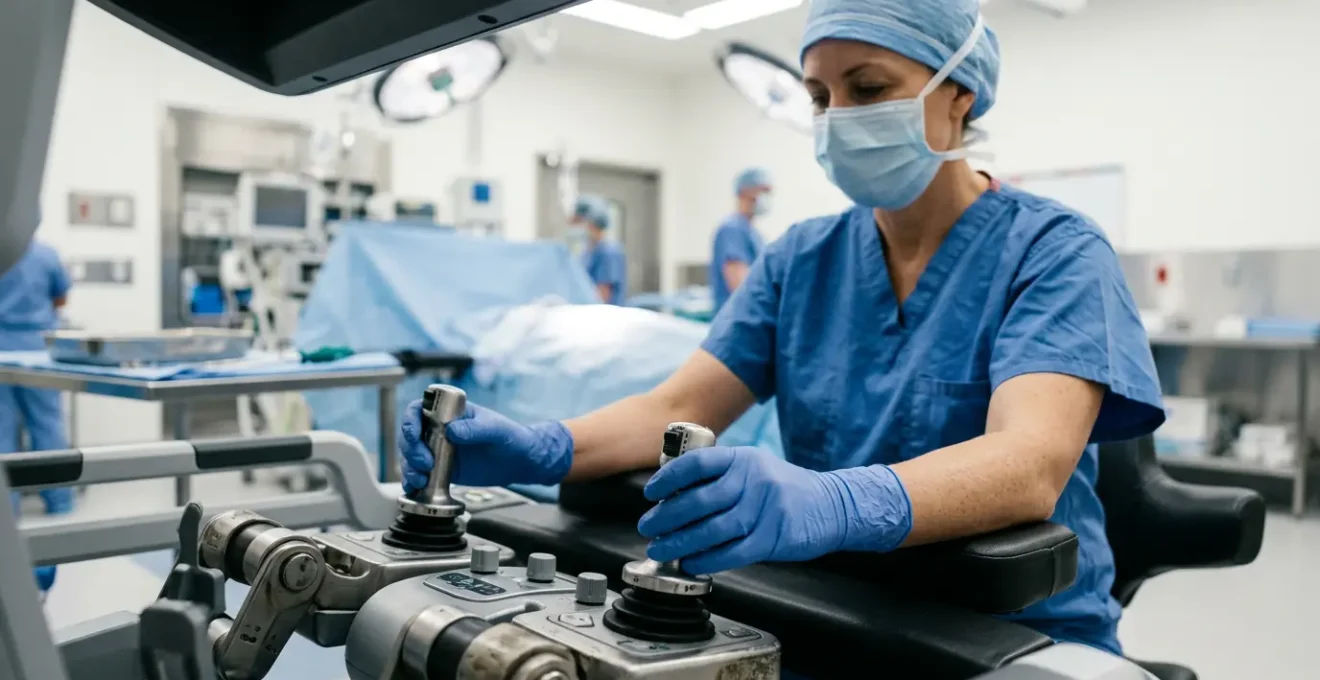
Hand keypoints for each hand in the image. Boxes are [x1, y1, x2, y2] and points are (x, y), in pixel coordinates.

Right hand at [398, 401, 572, 491]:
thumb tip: (452, 431)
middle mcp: (440, 430)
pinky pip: (420, 474)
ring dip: (410, 468)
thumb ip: (475, 428)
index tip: (414, 434)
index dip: (410, 420)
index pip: (419, 409)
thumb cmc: (511, 437)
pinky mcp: (442, 470)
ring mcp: (439, 451)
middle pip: (410, 435)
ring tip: (422, 479)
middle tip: (426, 463)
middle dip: (411, 449)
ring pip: (410, 456)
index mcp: (451, 413)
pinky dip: (414, 482)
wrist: (520, 461)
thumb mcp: (496, 430)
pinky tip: (416, 487)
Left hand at [638, 447, 911, 573]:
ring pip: (712, 530)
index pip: (697, 464)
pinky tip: (691, 562)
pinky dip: (707, 560)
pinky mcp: (773, 537)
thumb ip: (720, 476)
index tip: (650, 493)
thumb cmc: (783, 488)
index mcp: (743, 458)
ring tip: (660, 549)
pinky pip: (732, 552)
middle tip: (647, 527)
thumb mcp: (754, 467)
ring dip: (680, 542)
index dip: (668, 479)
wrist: (830, 506)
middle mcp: (753, 480)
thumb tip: (672, 495)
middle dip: (666, 517)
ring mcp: (765, 509)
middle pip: (699, 501)